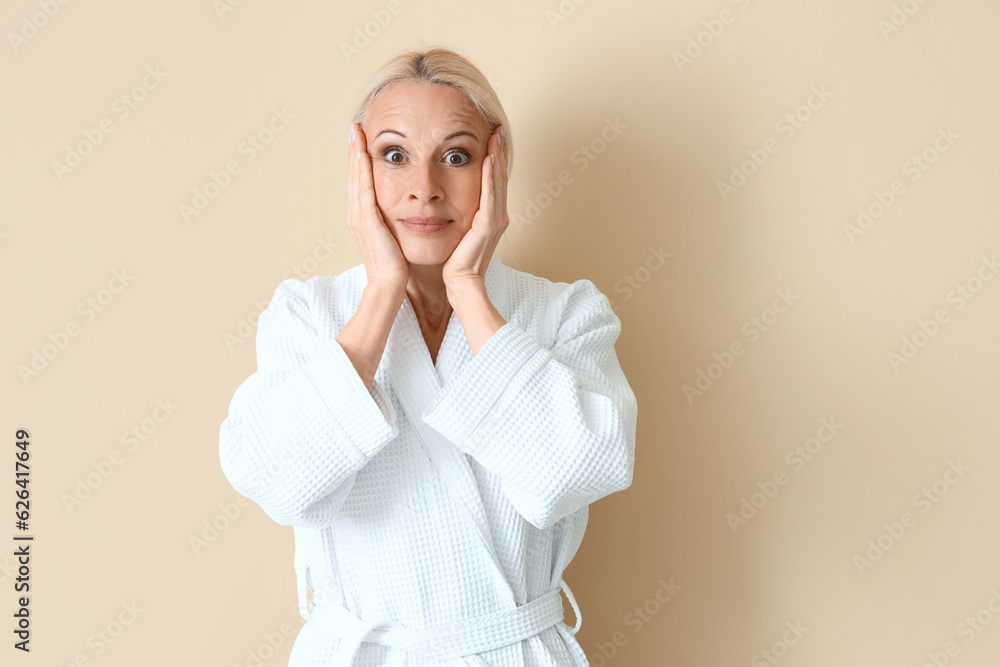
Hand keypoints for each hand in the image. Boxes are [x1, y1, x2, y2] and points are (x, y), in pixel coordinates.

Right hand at [346, 123, 408, 292]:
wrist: (389, 284)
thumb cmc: (395, 265)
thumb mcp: (392, 237)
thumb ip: (391, 222)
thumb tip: (400, 212)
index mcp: (362, 218)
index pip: (360, 183)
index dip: (358, 162)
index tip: (361, 142)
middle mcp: (356, 214)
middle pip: (353, 176)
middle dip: (353, 151)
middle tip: (354, 128)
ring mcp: (358, 216)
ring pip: (356, 178)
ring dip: (355, 153)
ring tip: (356, 133)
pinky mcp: (366, 220)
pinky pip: (363, 188)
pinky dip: (361, 169)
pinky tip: (363, 153)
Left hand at [442, 125, 508, 287]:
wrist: (460, 283)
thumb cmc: (456, 262)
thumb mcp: (459, 232)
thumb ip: (459, 216)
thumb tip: (447, 202)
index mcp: (491, 216)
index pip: (493, 182)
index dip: (495, 159)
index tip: (492, 139)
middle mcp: (498, 216)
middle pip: (499, 177)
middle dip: (500, 152)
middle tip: (498, 129)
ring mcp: (495, 220)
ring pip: (497, 181)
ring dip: (498, 157)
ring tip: (496, 136)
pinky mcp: (488, 225)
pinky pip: (490, 195)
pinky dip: (490, 175)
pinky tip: (488, 158)